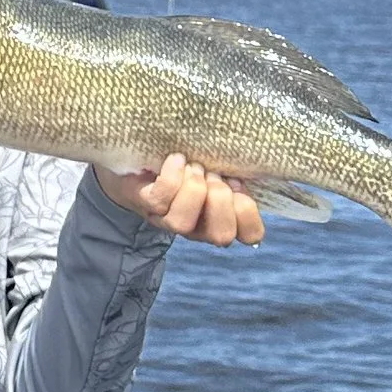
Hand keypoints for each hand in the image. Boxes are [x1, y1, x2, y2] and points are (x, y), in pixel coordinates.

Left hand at [97, 155, 264, 245]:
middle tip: (211, 175)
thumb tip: (249, 164)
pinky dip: (172, 176)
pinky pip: (160, 200)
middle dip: (221, 200)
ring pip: (183, 223)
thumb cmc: (188, 162)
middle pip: (220, 235)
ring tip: (193, 167)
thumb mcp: (217, 166)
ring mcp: (168, 220)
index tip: (237, 183)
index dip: (248, 211)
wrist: (141, 155)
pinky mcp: (145, 205)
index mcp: (222, 217)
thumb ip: (235, 171)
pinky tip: (176, 159)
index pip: (250, 235)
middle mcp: (197, 227)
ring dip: (193, 188)